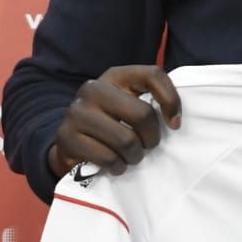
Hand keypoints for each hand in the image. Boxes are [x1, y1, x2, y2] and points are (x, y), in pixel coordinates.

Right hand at [46, 64, 181, 178]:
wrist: (71, 142)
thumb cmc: (111, 123)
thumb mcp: (131, 105)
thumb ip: (153, 102)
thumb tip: (175, 122)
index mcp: (115, 76)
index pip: (153, 75)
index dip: (171, 100)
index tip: (175, 124)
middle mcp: (93, 89)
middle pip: (142, 114)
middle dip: (151, 138)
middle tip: (147, 145)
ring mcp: (76, 112)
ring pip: (126, 141)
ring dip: (135, 156)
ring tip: (130, 156)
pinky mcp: (66, 137)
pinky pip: (108, 158)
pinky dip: (118, 167)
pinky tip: (116, 164)